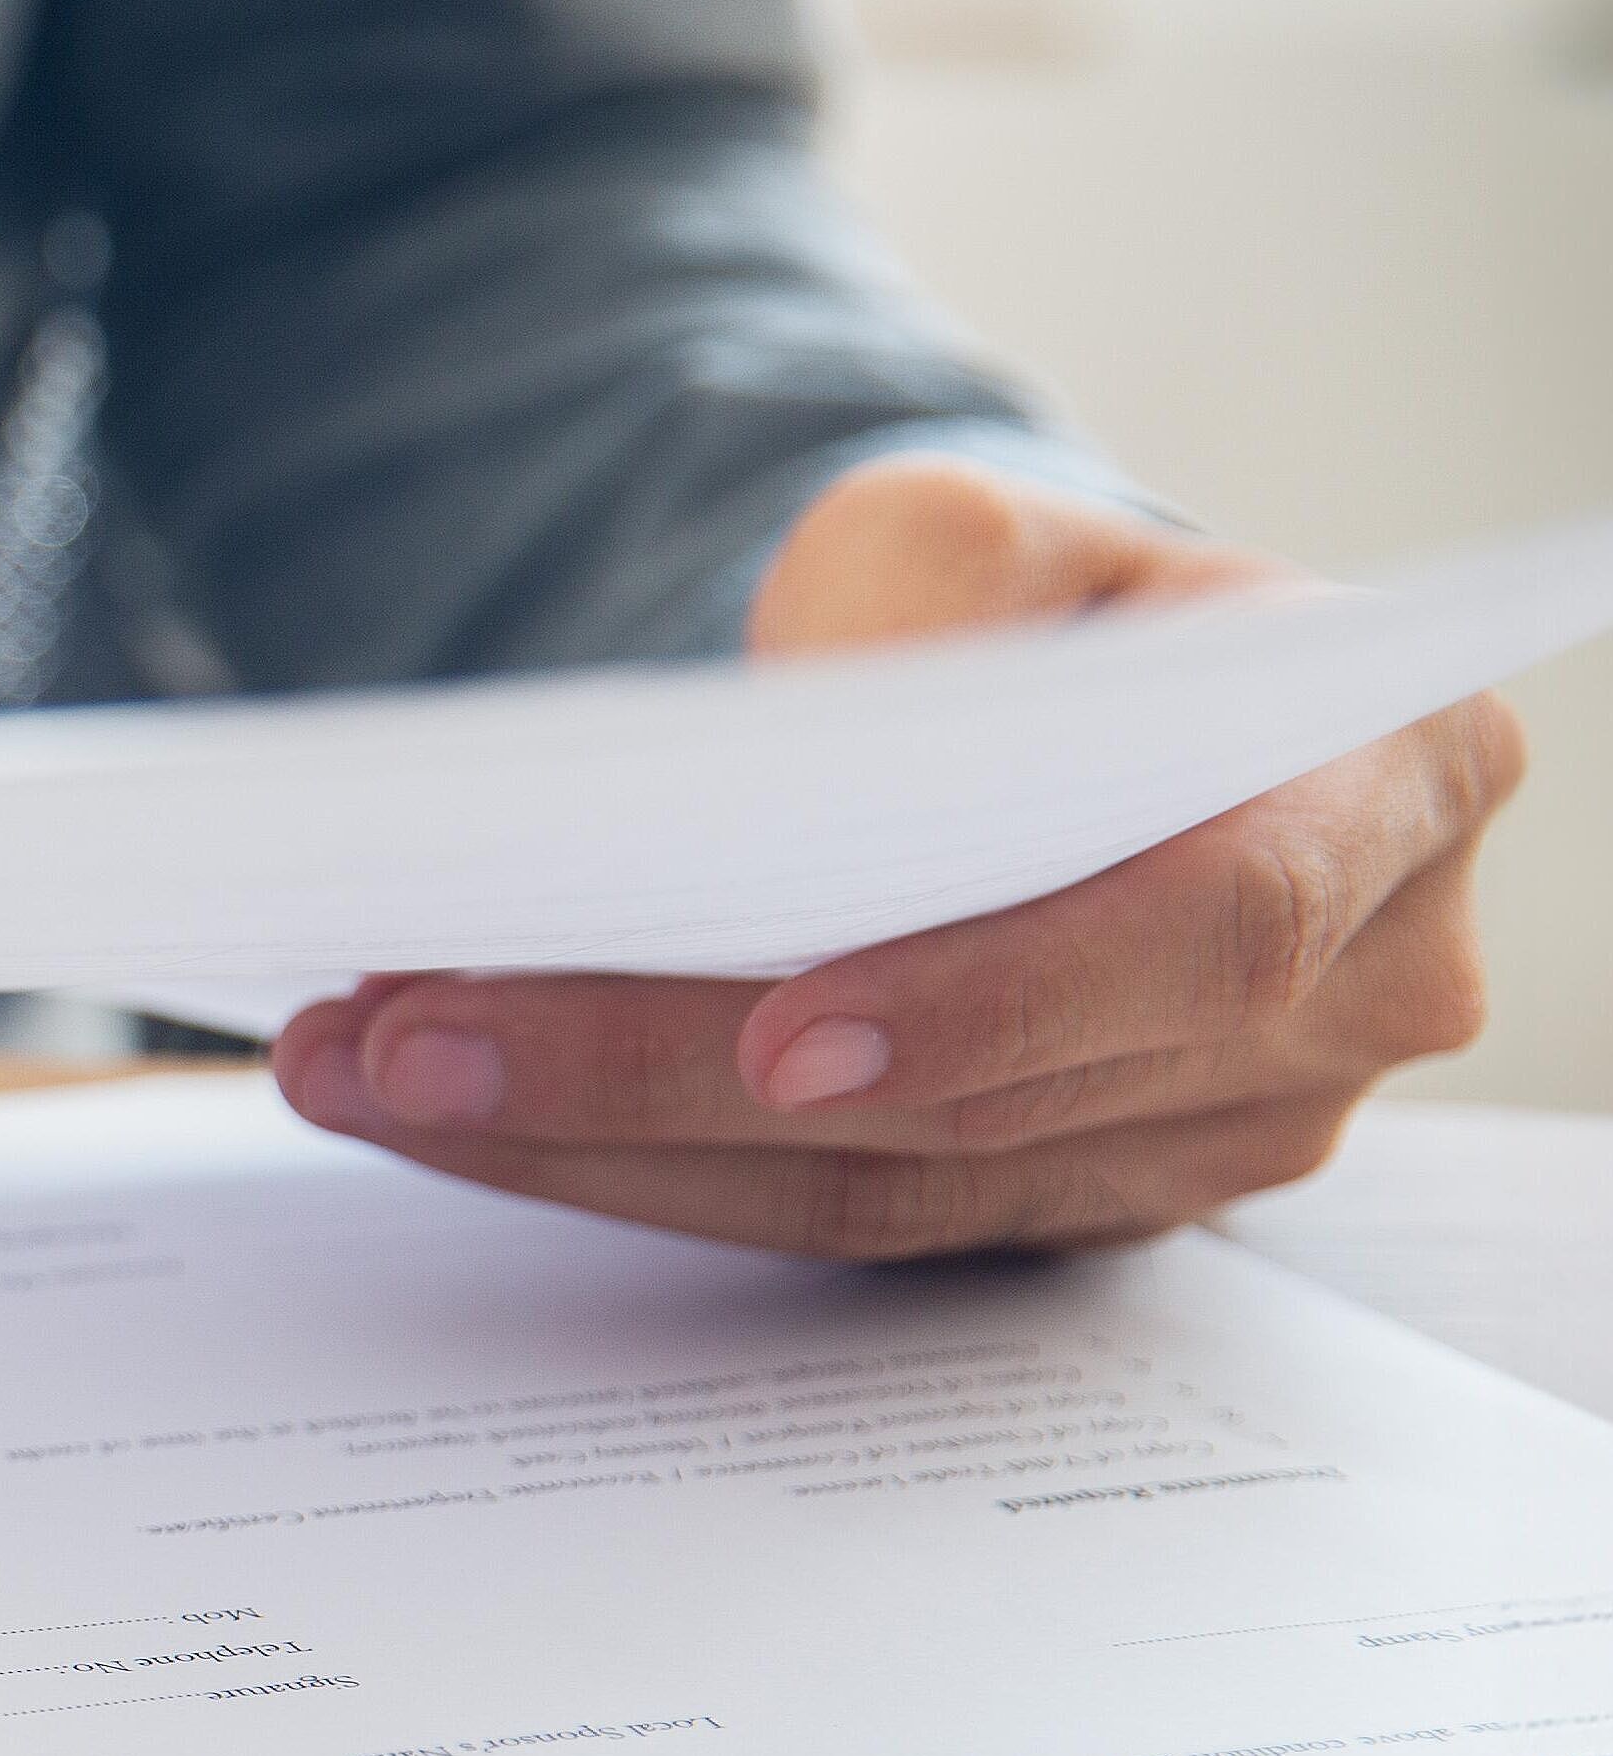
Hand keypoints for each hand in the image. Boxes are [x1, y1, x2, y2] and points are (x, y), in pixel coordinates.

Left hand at [270, 455, 1522, 1256]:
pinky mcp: (1069, 1202)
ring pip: (876, 1190)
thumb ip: (920, 604)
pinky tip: (447, 1109)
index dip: (989, 998)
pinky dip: (622, 1167)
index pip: (1205, 928)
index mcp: (1394, 780)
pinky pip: (834, 1224)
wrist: (1057, 707)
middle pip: (979, 1092)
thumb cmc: (1033, 607)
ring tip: (361, 1065)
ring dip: (587, 1139)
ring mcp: (1219, 1130)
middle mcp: (1356, 991)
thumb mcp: (983, 531)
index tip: (774, 1039)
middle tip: (399, 1030)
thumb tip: (786, 761)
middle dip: (652, 1066)